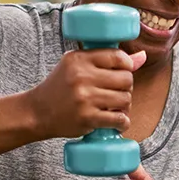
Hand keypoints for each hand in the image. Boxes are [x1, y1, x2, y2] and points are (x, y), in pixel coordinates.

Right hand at [29, 48, 146, 138]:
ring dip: (125, 106)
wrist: (36, 112)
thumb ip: (107, 60)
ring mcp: (84, 98)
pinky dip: (122, 122)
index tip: (122, 73)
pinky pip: (119, 119)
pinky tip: (116, 121)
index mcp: (78, 59)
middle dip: (126, 88)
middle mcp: (81, 76)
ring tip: (114, 107)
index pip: (118, 57)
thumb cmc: (61, 87)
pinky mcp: (87, 118)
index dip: (127, 66)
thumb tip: (142, 57)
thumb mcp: (77, 66)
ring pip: (126, 99)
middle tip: (116, 93)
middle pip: (127, 79)